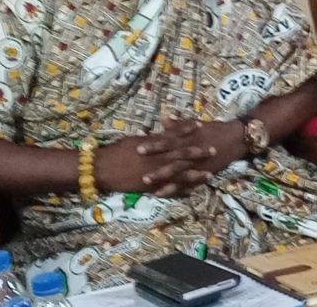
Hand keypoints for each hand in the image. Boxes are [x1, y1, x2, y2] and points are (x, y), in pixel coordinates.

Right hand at [96, 116, 215, 196]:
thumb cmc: (117, 151)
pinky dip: (182, 191)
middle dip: (199, 152)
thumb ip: (152, 137)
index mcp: (154, 145)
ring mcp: (156, 173)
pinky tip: (194, 192)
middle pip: (183, 154)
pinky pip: (171, 190)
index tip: (200, 124)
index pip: (175, 134)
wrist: (101, 168)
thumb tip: (163, 131)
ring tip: (210, 174)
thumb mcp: (136, 140)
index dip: (188, 129)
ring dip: (196, 174)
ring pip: (181, 174)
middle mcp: (158, 158)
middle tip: (215, 149)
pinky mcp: (152, 187)